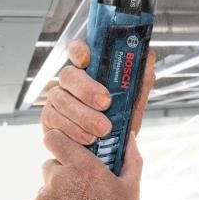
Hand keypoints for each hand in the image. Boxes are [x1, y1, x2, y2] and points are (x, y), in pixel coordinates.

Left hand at [25, 129, 142, 199]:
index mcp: (84, 169)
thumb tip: (130, 137)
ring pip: (45, 190)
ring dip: (56, 197)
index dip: (59, 141)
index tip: (64, 147)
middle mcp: (60, 182)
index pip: (55, 138)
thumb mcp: (131, 190)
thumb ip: (130, 158)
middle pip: (51, 165)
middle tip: (79, 191)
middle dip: (62, 174)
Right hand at [41, 40, 155, 144]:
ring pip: (60, 100)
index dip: (78, 51)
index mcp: (90, 69)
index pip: (78, 49)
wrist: (112, 149)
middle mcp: (70, 81)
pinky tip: (87, 139)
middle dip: (86, 89)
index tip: (86, 61)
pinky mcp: (49, 120)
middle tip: (106, 103)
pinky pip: (53, 121)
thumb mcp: (135, 99)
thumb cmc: (121, 118)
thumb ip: (141, 78)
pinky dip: (72, 131)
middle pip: (68, 75)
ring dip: (82, 115)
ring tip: (102, 130)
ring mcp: (57, 99)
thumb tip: (149, 55)